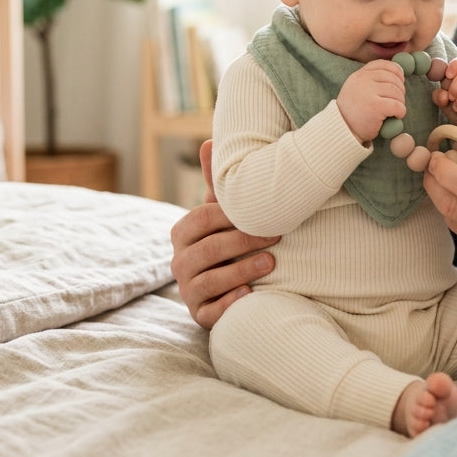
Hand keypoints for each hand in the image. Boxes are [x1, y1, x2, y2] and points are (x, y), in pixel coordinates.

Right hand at [169, 140, 279, 328]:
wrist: (231, 286)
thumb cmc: (228, 241)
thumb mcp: (221, 213)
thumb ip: (215, 181)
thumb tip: (209, 141)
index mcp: (182, 234)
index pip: (200, 219)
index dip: (231, 215)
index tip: (263, 211)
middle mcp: (179, 263)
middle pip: (206, 249)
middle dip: (242, 241)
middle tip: (277, 235)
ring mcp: (188, 291)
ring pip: (209, 280)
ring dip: (242, 270)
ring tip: (272, 262)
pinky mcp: (200, 316)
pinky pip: (210, 312)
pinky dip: (230, 303)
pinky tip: (250, 294)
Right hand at [337, 60, 406, 143]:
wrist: (343, 130)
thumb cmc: (354, 112)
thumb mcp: (357, 89)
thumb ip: (371, 79)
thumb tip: (398, 71)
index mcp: (359, 75)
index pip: (382, 64)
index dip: (396, 71)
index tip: (400, 80)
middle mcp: (362, 81)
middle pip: (393, 79)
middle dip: (400, 90)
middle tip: (397, 101)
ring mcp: (369, 93)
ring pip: (397, 92)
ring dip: (400, 102)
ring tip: (394, 110)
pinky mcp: (376, 107)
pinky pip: (398, 106)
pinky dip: (400, 112)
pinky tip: (395, 116)